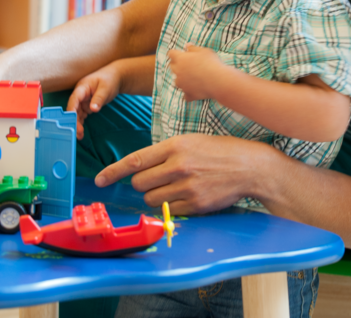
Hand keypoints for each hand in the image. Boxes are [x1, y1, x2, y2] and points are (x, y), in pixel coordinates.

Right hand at [66, 63, 122, 139]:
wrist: (116, 77)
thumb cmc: (110, 80)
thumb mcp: (106, 88)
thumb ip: (99, 99)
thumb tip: (93, 109)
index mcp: (82, 87)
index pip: (74, 98)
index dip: (71, 109)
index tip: (71, 119)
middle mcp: (80, 94)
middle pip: (74, 108)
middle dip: (74, 120)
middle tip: (78, 132)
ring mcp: (82, 100)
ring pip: (76, 113)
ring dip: (77, 123)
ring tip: (79, 136)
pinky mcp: (86, 105)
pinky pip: (81, 114)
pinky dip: (81, 122)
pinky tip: (81, 131)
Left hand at [94, 134, 275, 213]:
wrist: (250, 166)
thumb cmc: (220, 151)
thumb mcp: (191, 141)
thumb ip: (166, 152)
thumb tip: (141, 168)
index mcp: (175, 146)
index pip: (135, 160)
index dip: (113, 172)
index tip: (100, 179)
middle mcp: (178, 166)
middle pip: (140, 183)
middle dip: (142, 184)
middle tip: (157, 179)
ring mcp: (186, 186)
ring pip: (151, 199)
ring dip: (156, 196)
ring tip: (174, 187)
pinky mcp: (195, 203)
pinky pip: (169, 210)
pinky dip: (173, 205)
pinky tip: (188, 194)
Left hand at [167, 44, 227, 101]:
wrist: (218, 81)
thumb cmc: (212, 63)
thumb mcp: (204, 51)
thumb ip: (193, 48)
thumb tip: (187, 46)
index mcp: (180, 59)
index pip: (171, 54)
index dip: (175, 53)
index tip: (180, 53)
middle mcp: (178, 72)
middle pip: (172, 67)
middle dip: (177, 65)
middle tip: (187, 64)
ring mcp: (182, 84)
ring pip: (177, 81)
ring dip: (182, 79)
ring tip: (193, 78)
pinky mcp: (188, 94)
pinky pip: (186, 95)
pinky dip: (189, 93)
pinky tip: (195, 90)